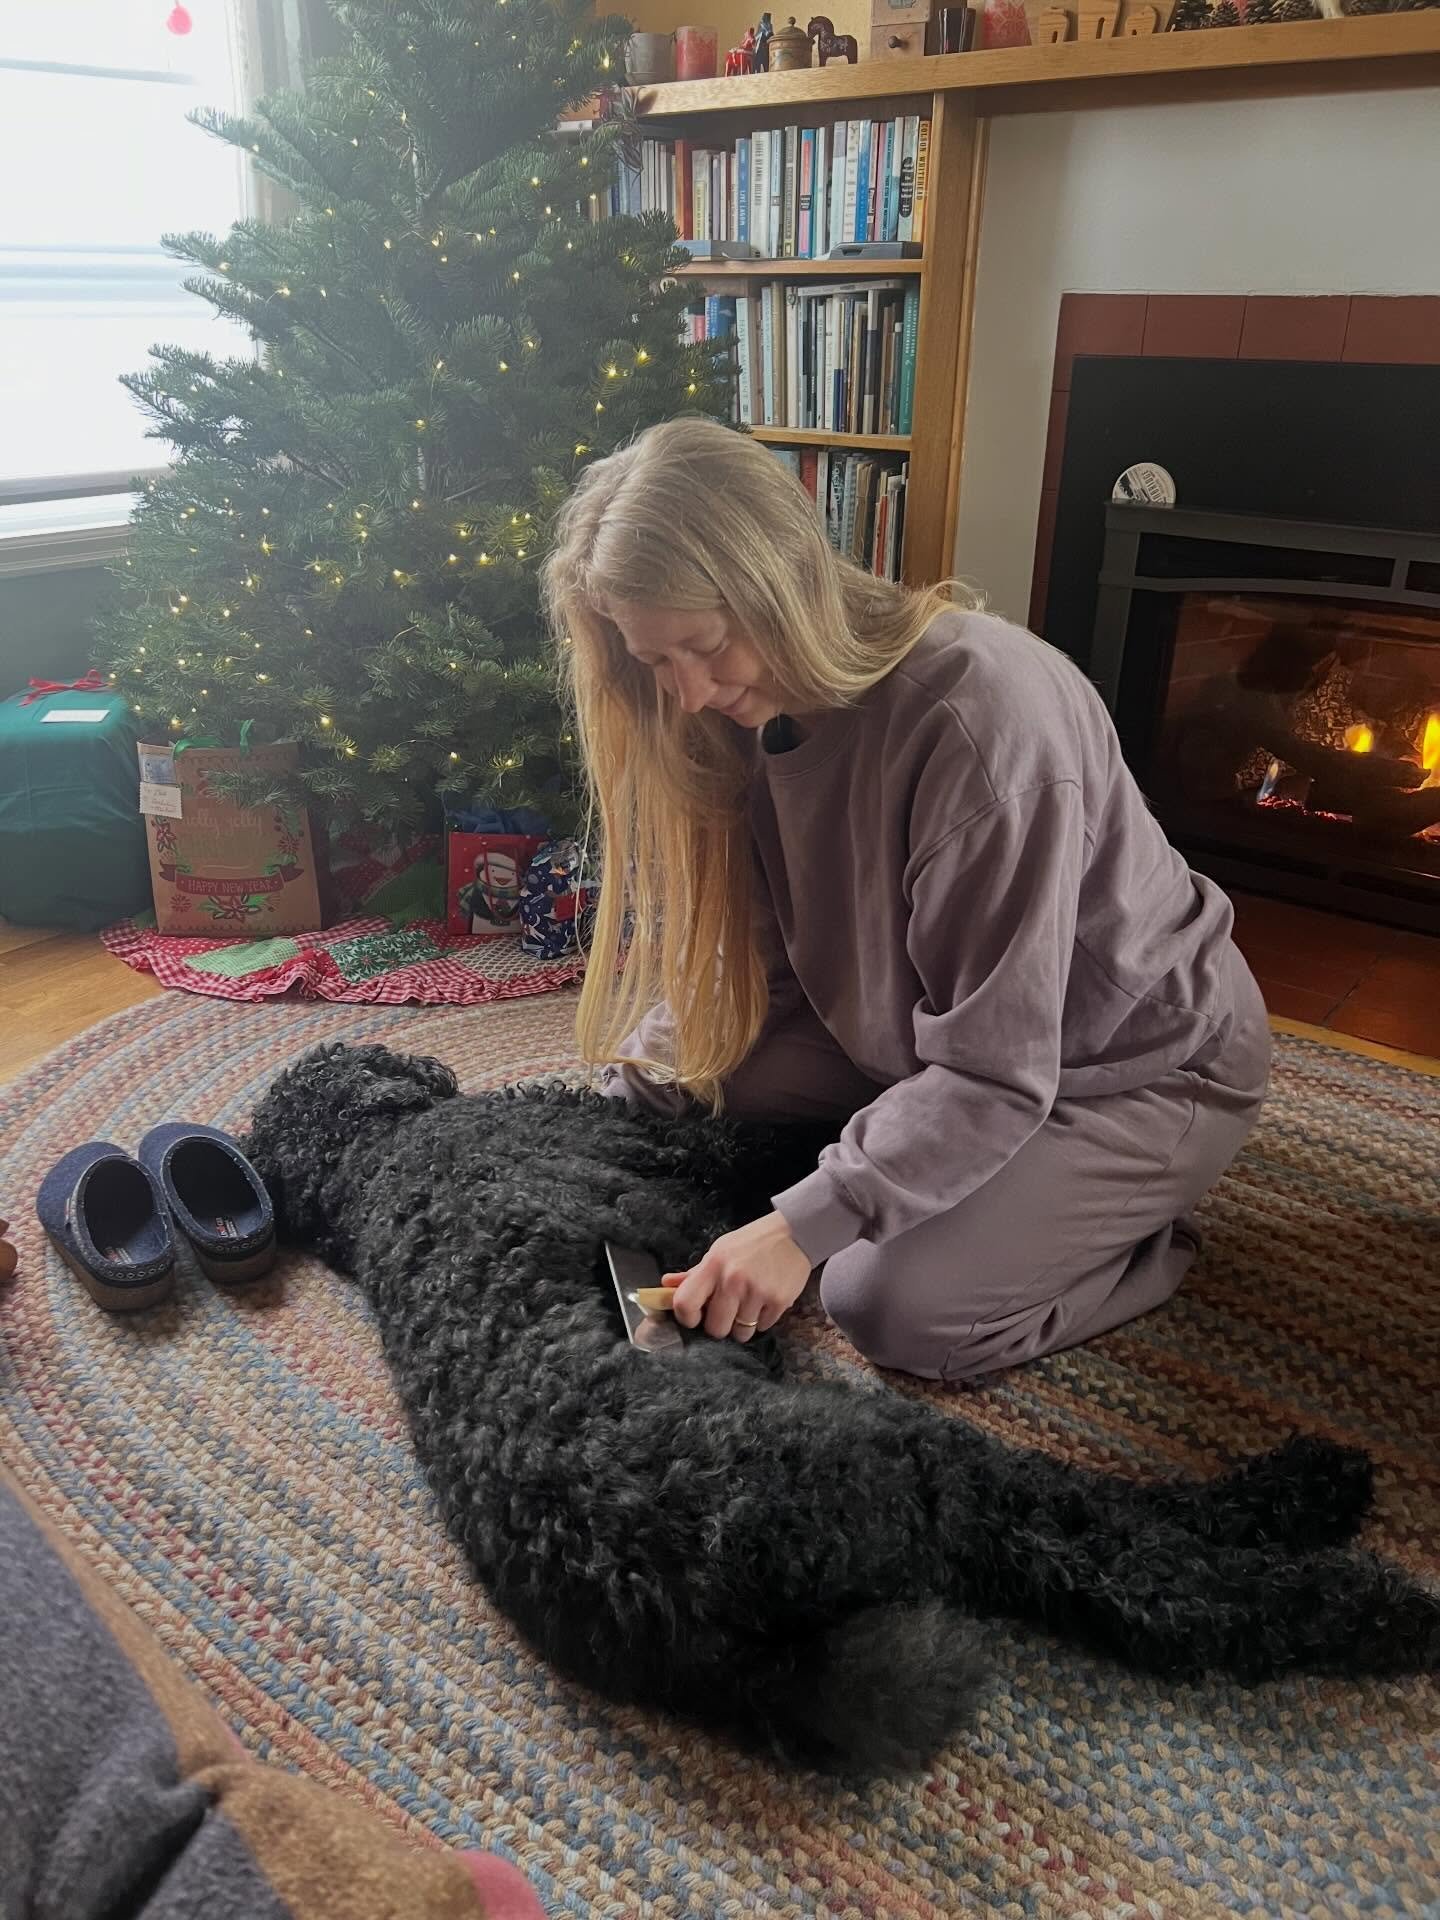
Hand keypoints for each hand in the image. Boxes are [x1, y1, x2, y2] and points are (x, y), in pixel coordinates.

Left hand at [666, 1212, 811, 1343]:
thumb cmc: (752, 1243)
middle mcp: (733, 1280)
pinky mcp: (779, 1301)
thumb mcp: (720, 1250)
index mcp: (713, 1265)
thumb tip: (666, 1284)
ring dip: (743, 1325)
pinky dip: (762, 1320)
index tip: (695, 1317)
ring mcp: (757, 1292)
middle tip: (727, 1312)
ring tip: (749, 1305)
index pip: (685, 1304)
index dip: (687, 1317)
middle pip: (715, 1329)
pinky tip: (765, 1301)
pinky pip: (763, 1327)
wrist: (794, 1233)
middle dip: (719, 1326)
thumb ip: (694, 1273)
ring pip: (740, 1333)